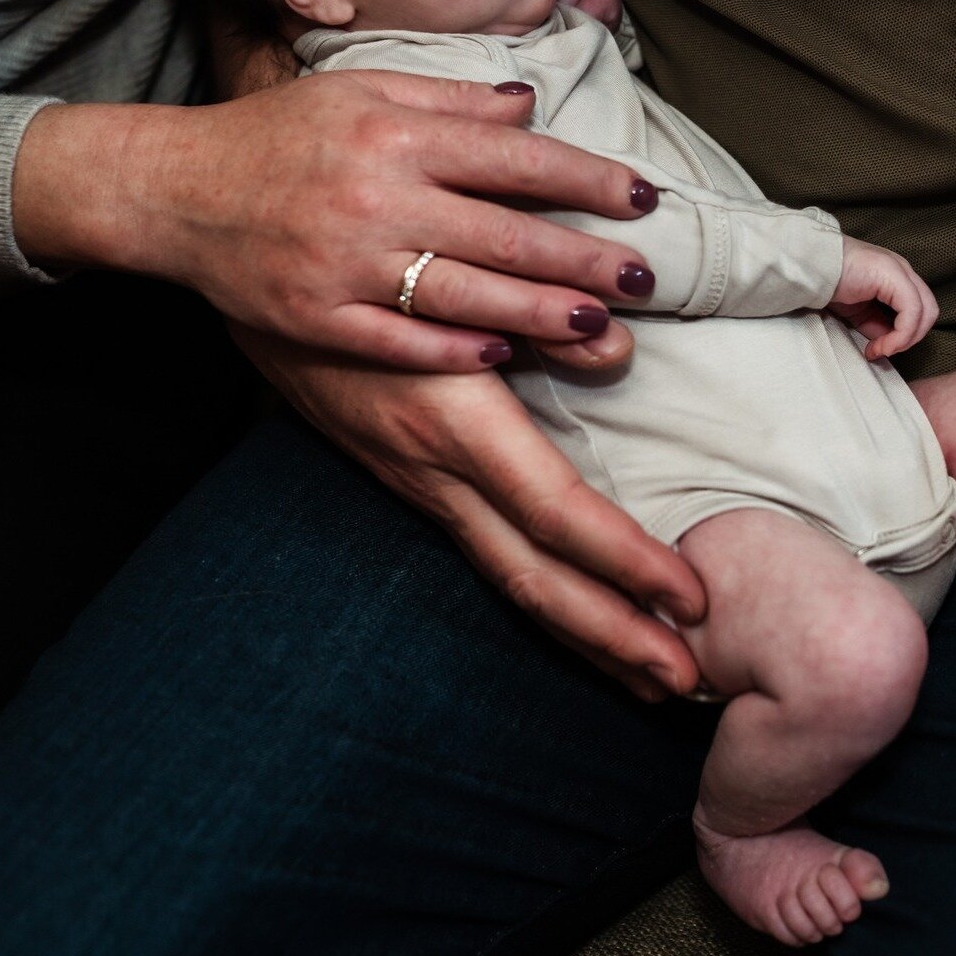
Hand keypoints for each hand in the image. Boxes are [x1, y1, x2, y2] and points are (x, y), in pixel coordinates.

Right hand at [14, 73, 659, 371]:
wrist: (177, 189)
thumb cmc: (281, 134)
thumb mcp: (362, 90)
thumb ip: (450, 98)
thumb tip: (530, 105)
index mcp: (397, 135)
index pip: (515, 158)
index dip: (588, 178)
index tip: (644, 198)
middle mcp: (378, 197)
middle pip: (504, 234)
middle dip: (584, 258)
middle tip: (645, 279)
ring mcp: (347, 263)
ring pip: (463, 293)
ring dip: (539, 313)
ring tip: (599, 327)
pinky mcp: (317, 317)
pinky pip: (396, 340)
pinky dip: (452, 348)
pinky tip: (504, 354)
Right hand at [235, 323, 707, 699]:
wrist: (263, 291)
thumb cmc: (361, 271)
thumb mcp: (446, 279)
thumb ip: (532, 312)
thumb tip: (614, 345)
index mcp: (452, 422)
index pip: (555, 513)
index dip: (626, 561)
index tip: (691, 598)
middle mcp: (434, 471)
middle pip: (532, 577)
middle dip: (612, 635)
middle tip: (689, 684)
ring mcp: (418, 485)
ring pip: (507, 578)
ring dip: (581, 631)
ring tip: (644, 675)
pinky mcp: (411, 483)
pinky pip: (487, 557)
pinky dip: (542, 595)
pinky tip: (574, 609)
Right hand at [829, 238, 938, 359]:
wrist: (810, 266)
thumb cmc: (829, 284)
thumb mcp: (858, 311)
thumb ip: (877, 325)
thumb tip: (888, 344)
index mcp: (896, 277)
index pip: (919, 311)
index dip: (904, 336)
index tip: (876, 350)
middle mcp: (904, 271)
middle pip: (928, 312)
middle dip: (909, 339)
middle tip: (882, 351)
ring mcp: (901, 270)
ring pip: (925, 313)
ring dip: (904, 340)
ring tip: (878, 349)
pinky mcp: (895, 275)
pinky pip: (912, 311)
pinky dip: (900, 335)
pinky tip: (878, 345)